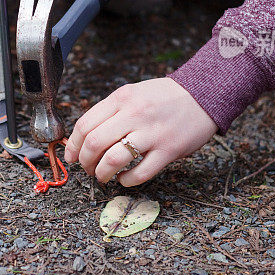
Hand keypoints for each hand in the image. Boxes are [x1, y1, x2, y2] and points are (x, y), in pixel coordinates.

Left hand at [64, 78, 218, 185]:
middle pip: (95, 143)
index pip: (86, 125)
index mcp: (121, 98)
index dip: (73, 145)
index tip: (71, 156)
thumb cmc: (165, 97)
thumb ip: (111, 111)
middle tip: (87, 169)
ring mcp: (152, 133)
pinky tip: (124, 179)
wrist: (203, 94)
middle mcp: (134, 114)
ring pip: (114, 160)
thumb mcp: (133, 93)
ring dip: (102, 174)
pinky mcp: (168, 150)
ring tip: (102, 176)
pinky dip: (126, 181)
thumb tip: (85, 137)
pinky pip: (140, 173)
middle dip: (85, 162)